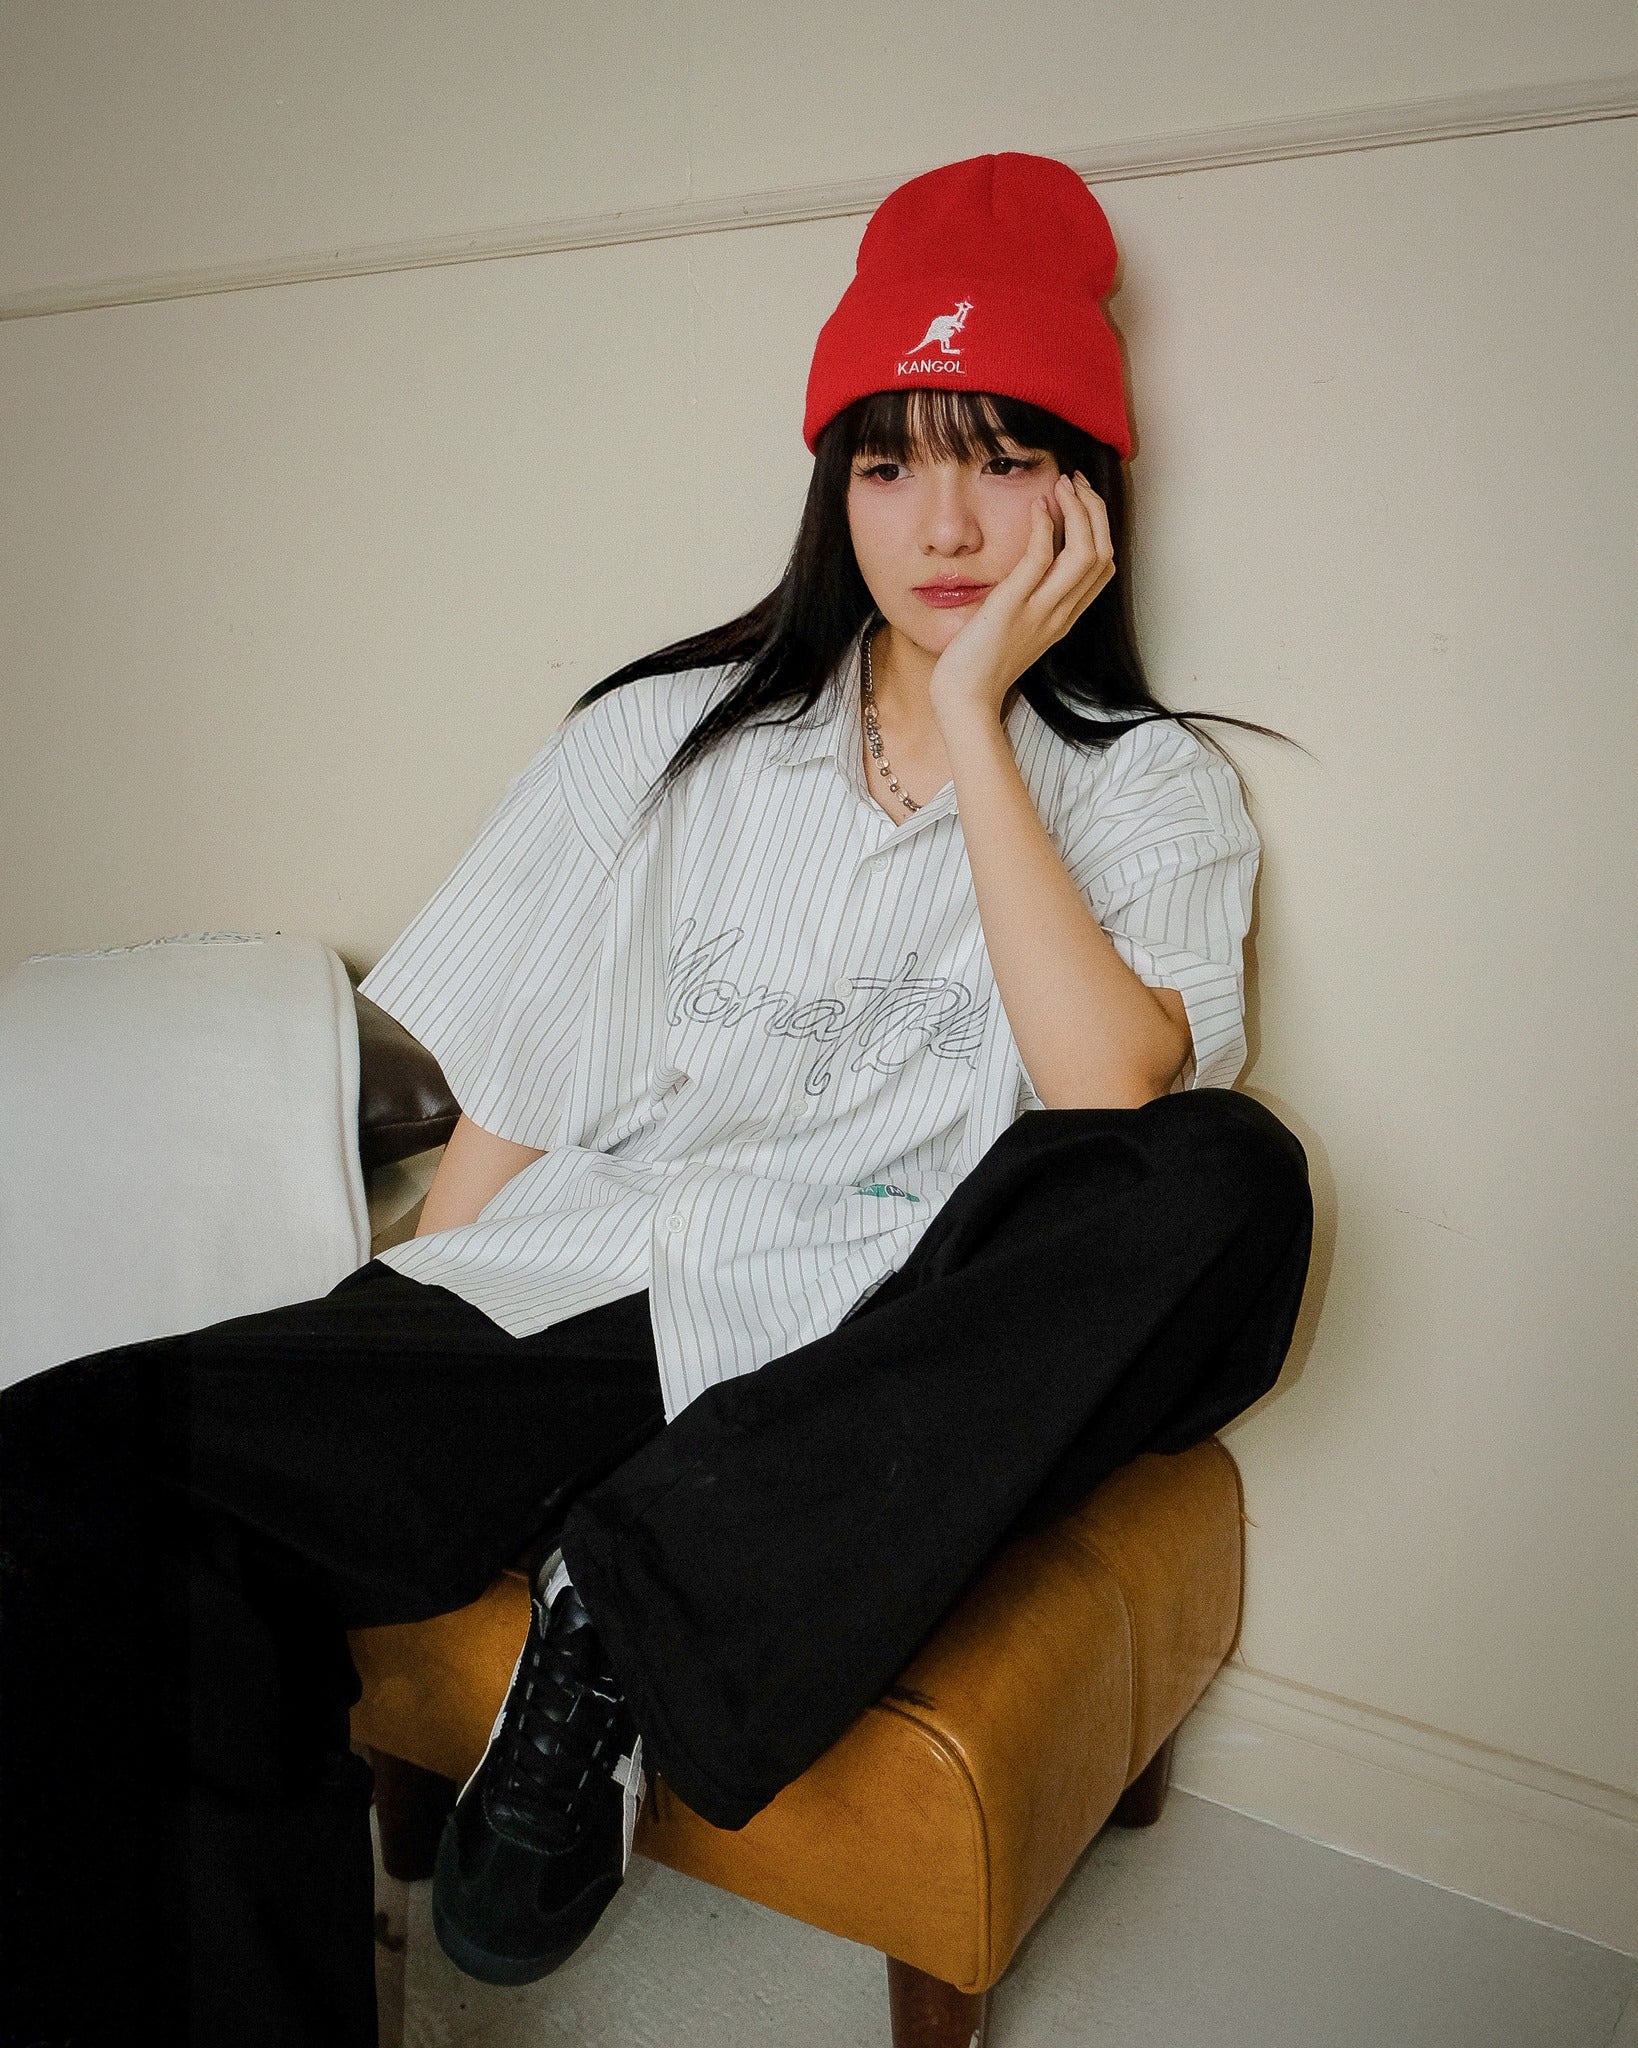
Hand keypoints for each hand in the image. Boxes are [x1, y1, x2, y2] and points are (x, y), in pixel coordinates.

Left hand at [927, 472, 1114, 728]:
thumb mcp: (1016, 628)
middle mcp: (1061, 614)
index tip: (1080, 499)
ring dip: (1077, 510)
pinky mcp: (1012, 607)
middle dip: (1095, 510)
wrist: (965, 699)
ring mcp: (1040, 611)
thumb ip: (1030, 599)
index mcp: (1064, 617)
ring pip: (1084, 553)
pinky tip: (1036, 506)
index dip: (1100, 526)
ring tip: (1062, 485)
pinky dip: (1044, 526)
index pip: (1104, 566)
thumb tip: (1028, 565)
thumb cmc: (981, 665)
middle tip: (1075, 481)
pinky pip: (1041, 559)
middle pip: (1103, 553)